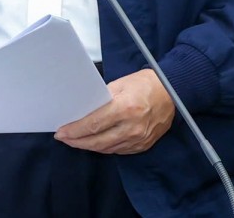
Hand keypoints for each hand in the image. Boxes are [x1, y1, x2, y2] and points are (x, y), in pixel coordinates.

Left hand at [55, 69, 175, 153]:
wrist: (172, 92)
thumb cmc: (144, 84)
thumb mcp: (119, 84)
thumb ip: (102, 99)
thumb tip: (83, 110)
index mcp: (125, 108)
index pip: (93, 124)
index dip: (74, 130)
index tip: (61, 132)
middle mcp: (132, 127)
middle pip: (97, 141)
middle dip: (77, 141)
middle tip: (64, 138)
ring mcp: (139, 139)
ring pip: (107, 148)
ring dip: (89, 146)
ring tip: (76, 141)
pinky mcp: (143, 145)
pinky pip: (119, 150)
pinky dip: (104, 147)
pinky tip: (95, 143)